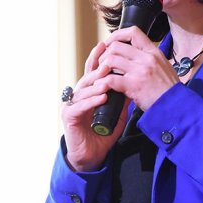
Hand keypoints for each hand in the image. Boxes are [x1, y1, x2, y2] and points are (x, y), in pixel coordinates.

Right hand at [60, 40, 128, 171]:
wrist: (91, 156)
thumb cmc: (102, 134)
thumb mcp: (116, 113)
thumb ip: (122, 99)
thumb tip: (133, 82)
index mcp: (88, 93)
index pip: (92, 71)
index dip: (98, 58)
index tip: (107, 45)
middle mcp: (77, 96)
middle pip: (87, 77)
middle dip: (98, 68)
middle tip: (109, 61)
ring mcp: (71, 105)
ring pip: (83, 90)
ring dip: (96, 84)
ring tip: (108, 79)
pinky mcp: (68, 117)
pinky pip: (79, 106)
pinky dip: (91, 101)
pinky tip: (102, 97)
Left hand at [97, 26, 179, 110]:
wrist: (176, 105)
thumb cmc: (169, 89)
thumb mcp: (164, 66)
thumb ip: (150, 58)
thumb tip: (136, 52)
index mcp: (154, 52)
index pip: (133, 32)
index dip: (117, 35)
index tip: (110, 43)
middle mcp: (146, 58)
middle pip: (116, 46)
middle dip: (105, 53)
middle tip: (102, 63)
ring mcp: (140, 71)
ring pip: (111, 59)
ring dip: (102, 67)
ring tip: (102, 75)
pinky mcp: (133, 86)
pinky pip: (111, 79)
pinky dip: (103, 82)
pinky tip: (103, 86)